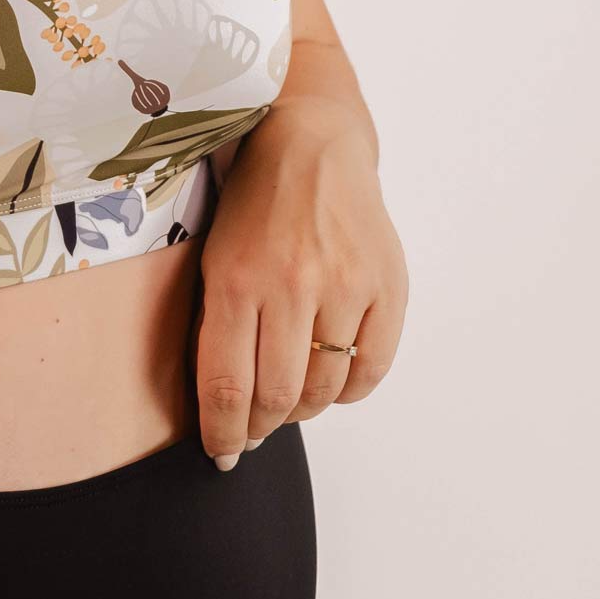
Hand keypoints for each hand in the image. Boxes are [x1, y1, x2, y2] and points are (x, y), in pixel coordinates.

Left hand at [190, 99, 406, 467]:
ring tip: (291, 401)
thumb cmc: (251, 206)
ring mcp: (344, 286)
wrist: (311, 145)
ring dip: (304, 409)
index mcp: (235, 280)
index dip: (223, 434)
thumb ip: (215, 328)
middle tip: (253, 431)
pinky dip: (348, 389)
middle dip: (260, 428)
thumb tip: (222, 409)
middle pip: (277, 398)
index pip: (227, 387)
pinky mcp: (386, 285)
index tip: (221, 453)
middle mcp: (291, 285)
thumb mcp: (212, 258)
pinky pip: (371, 369)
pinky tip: (331, 379)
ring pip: (325, 389)